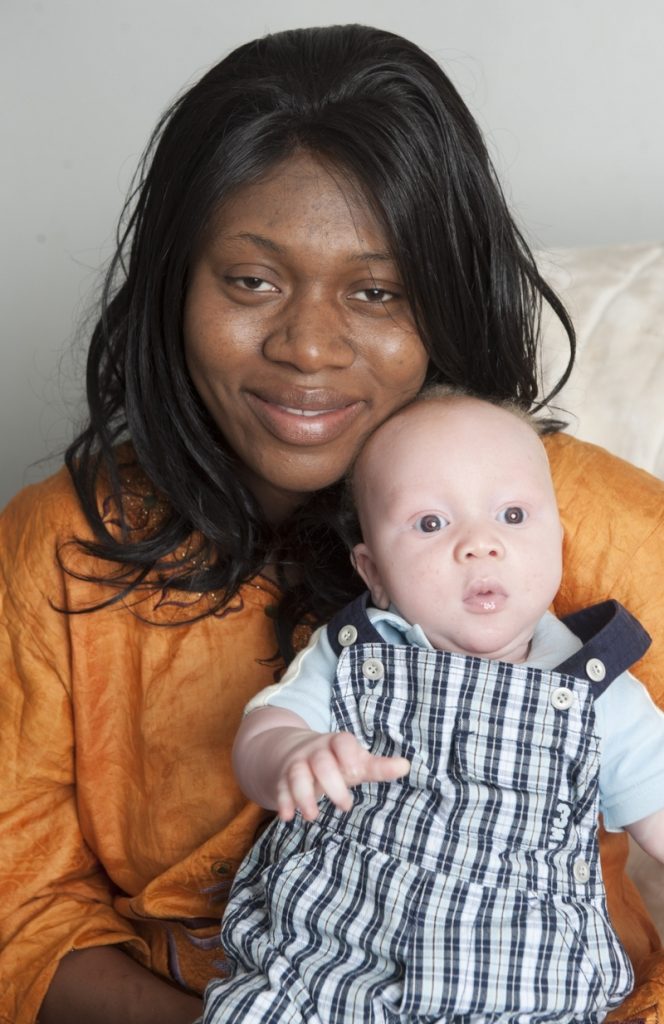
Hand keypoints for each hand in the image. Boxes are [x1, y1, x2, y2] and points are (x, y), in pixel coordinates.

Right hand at [274, 729, 409, 820]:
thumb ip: (378, 767)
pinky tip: (288, 817)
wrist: (294, 752)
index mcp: (336, 744)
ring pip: (297, 774)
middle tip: (345, 807)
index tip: (355, 772)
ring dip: (304, 796)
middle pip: (321, 762)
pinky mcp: (283, 779)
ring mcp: (297, 764)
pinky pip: (281, 788)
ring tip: (312, 817)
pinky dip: (283, 802)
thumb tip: (406, 766)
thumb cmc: (335, 761)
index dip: (348, 755)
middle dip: (331, 784)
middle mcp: (315, 752)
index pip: (342, 742)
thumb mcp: (356, 762)